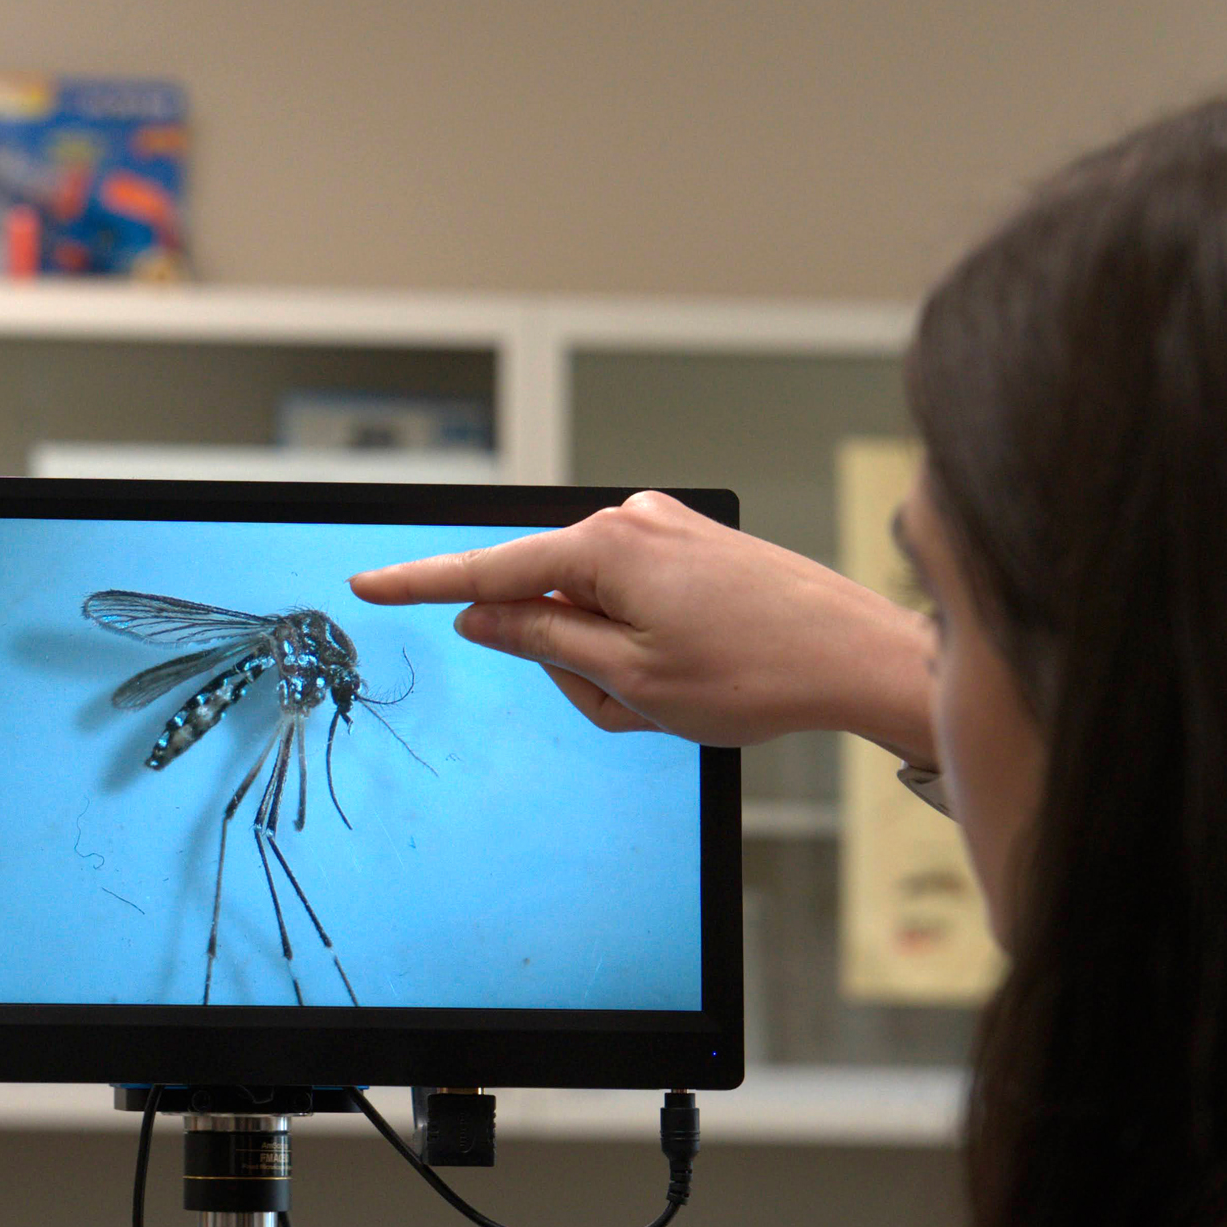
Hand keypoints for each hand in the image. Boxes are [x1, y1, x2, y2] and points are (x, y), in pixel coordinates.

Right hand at [350, 490, 935, 759]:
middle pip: (546, 597)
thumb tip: (482, 616)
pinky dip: (642, 647)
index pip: (487, 567)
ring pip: (592, 607)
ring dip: (612, 663)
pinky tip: (695, 674)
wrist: (858, 657)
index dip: (422, 583)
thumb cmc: (755, 674)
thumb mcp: (627, 679)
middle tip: (631, 706)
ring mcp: (666, 527)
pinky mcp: (693, 545)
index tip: (368, 582)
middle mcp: (631, 519)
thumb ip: (540, 641)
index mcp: (604, 546)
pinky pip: (632, 600)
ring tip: (676, 695)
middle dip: (569, 661)